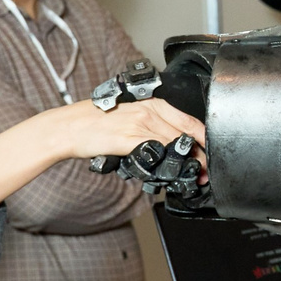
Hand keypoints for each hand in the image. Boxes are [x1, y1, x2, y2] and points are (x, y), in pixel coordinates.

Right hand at [57, 95, 206, 163]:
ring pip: (174, 144)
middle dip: (199, 156)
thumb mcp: (129, 116)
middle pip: (186, 135)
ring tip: (194, 176)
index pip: (189, 121)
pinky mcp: (128, 139)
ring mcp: (139, 125)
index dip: (204, 139)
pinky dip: (166, 164)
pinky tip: (169, 173)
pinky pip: (155, 152)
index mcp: (151, 104)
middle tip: (205, 171)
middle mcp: (148, 112)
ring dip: (188, 163)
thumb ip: (151, 126)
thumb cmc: (95, 122)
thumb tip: (170, 144)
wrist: (69, 127)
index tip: (210, 153)